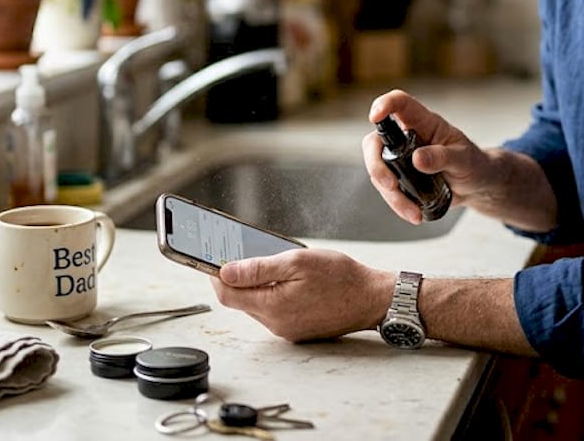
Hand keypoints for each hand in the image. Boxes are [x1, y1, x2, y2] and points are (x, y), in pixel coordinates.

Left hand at [211, 249, 393, 341]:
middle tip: (240, 253)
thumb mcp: (298, 262)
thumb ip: (258, 268)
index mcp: (273, 306)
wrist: (372, 299)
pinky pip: (274, 311)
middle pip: (240, 301)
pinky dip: (273, 294)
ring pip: (257, 305)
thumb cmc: (341, 278)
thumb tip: (225, 272)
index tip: (210, 258)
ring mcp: (287, 329)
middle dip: (236, 278)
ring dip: (257, 285)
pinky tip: (286, 279)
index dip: (214, 275)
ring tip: (270, 263)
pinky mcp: (297, 330)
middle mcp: (276, 323)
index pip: (226, 294)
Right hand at [364, 89, 507, 223]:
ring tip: (414, 212)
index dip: (384, 105)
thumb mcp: (464, 159)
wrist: (476, 185)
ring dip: (391, 194)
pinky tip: (414, 214)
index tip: (375, 116)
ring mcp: (400, 158)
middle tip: (391, 185)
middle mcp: (407, 138)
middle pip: (375, 142)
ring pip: (378, 171)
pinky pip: (387, 189)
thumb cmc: (473, 164)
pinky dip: (397, 204)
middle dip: (376, 165)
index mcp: (424, 123)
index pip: (400, 103)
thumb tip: (418, 159)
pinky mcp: (400, 177)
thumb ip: (442, 157)